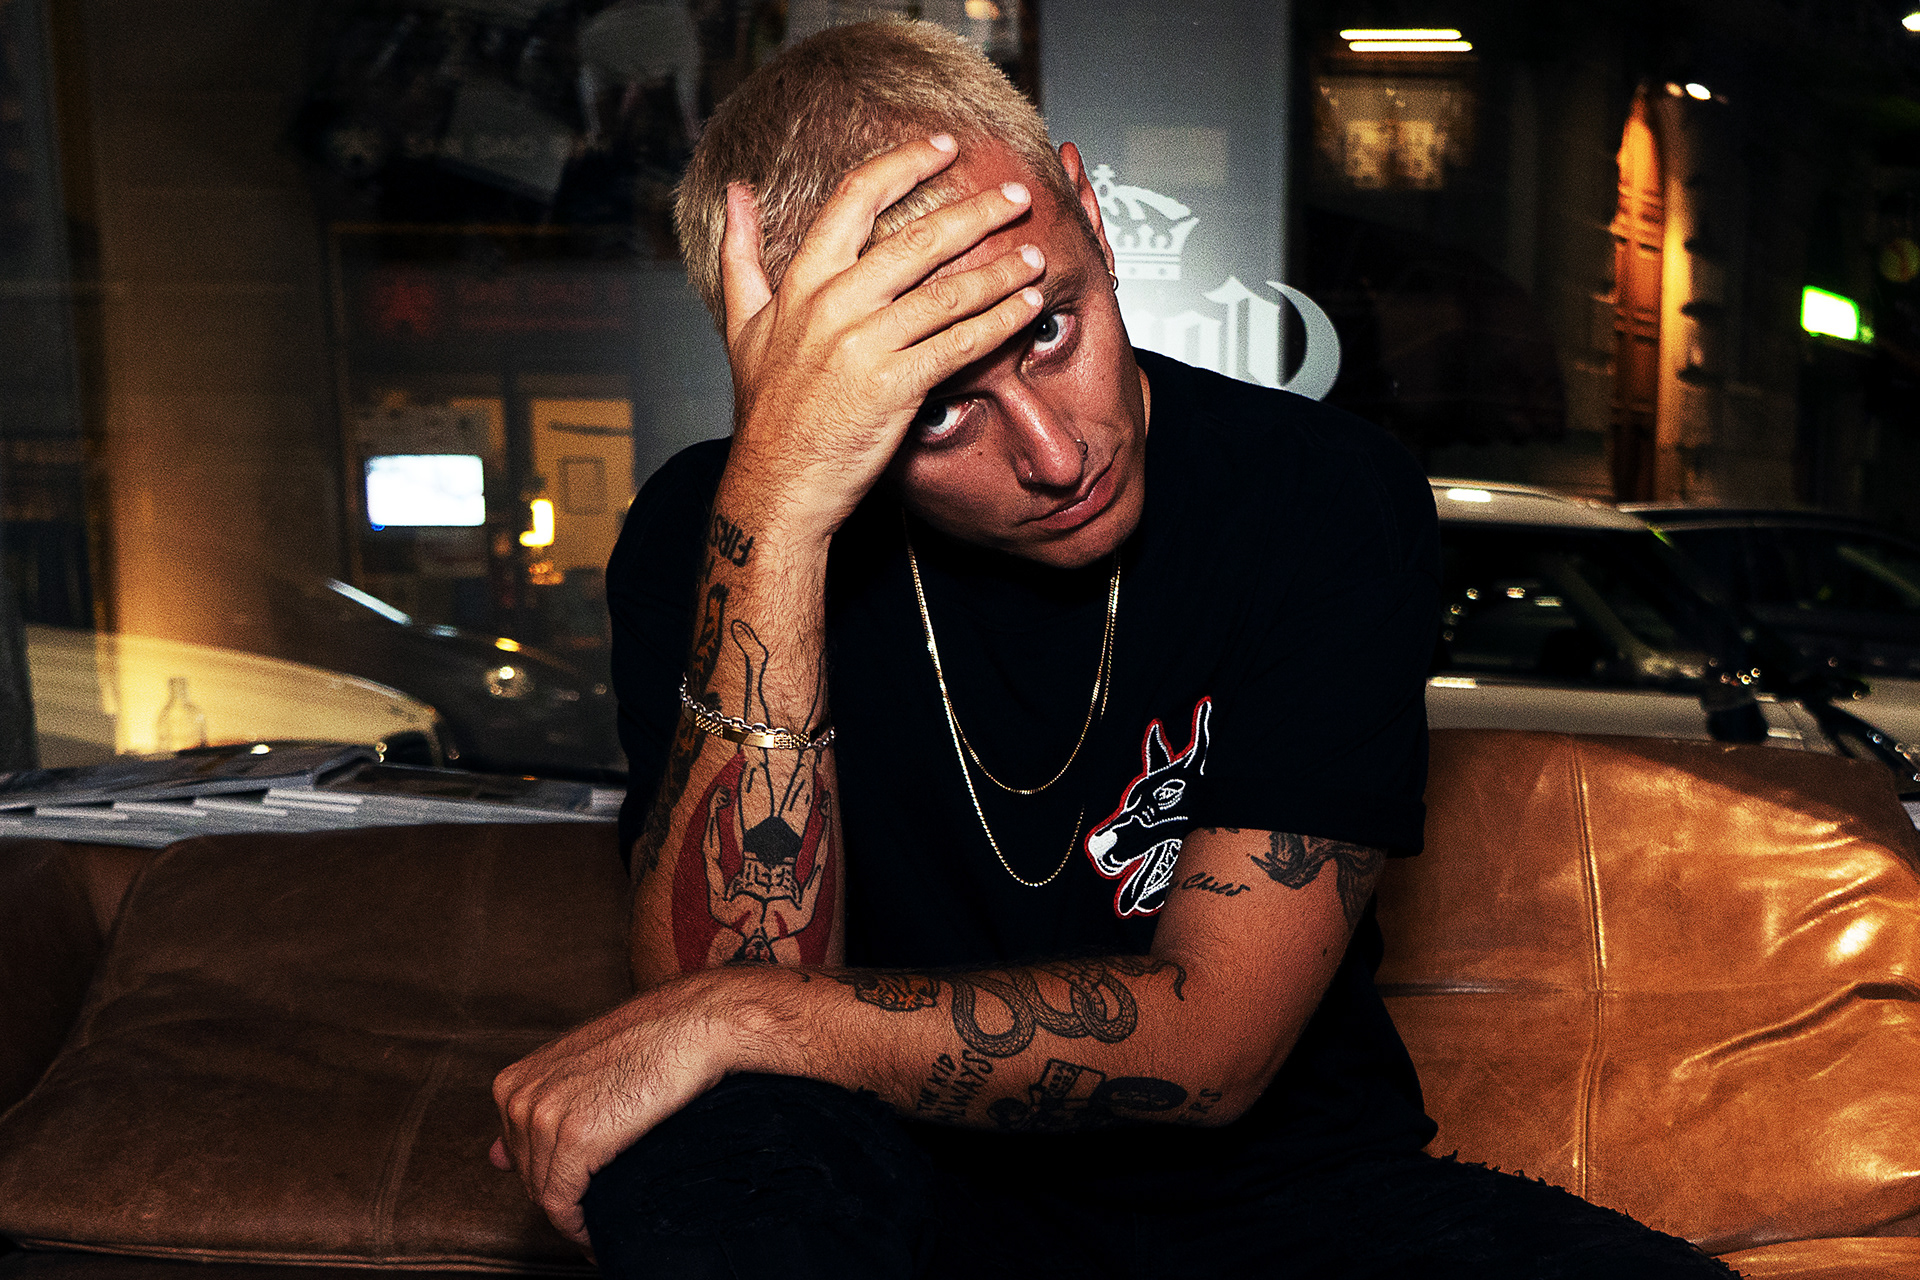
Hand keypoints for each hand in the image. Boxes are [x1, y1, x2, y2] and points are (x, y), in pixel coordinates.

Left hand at [489, 981, 729, 1246]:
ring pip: (544, 1194)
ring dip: (571, 1217)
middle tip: (594, 1210)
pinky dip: (578, 1228)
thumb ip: (535, 1108)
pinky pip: (562, 1203)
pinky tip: (597, 1234)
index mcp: (515, 1081)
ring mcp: (543, 1117)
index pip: (518, 1154)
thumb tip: (494, 1158)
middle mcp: (519, 1097)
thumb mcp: (579, 1067)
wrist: (695, 1024)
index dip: (548, 1176)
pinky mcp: (575, 1138)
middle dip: (560, 1196)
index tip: (576, 1190)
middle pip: (528, 1175)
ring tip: (598, 1226)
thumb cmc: (650, 1040)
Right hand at [720, 134, 1047, 535]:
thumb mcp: (740, 323)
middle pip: (915, 240)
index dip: (902, 164)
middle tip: (1016, 195)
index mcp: (801, 283)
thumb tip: (736, 193)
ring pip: (945, 292)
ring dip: (999, 270)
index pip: (854, 199)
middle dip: (975, 212)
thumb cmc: (766, 411)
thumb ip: (739, 253)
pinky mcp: (893, 387)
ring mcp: (863, 346)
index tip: (942, 146)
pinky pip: (958, 344)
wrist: (776, 485)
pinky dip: (998, 323)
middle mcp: (832, 306)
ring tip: (1035, 254)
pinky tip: (1026, 308)